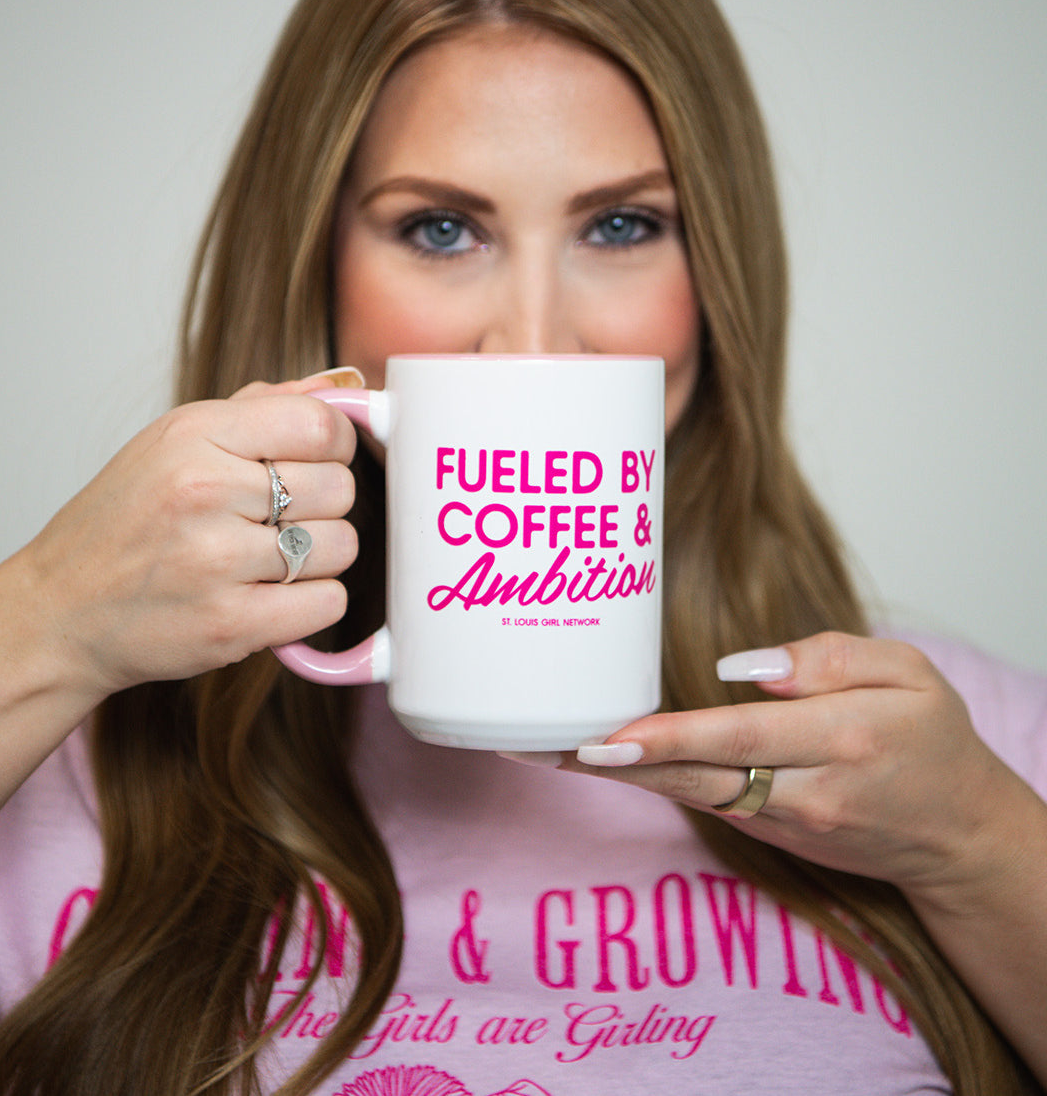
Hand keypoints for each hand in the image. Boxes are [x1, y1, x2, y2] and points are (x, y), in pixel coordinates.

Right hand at [7, 368, 365, 697]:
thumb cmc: (121, 524)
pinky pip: (328, 603)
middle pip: (340, 487)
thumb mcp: (174, 440)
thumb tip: (338, 387)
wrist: (59, 612)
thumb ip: (260, 408)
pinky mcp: (230, 624)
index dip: (336, 443)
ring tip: (268, 559)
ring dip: (318, 558)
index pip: (321, 424)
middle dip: (323, 504)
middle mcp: (206, 491)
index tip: (320, 459)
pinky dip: (311, 604)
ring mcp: (217, 561)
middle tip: (278, 517)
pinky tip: (271, 596)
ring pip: (342, 546)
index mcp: (195, 435)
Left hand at [558, 633, 1024, 898]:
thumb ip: (827, 658)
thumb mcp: (909, 672)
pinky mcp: (769, 836)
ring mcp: (783, 824)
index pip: (741, 737)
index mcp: (845, 738)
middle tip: (537, 747)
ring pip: (687, 796)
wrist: (958, 834)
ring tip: (540, 749)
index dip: (668, 738)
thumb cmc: (932, 738)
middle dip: (612, 765)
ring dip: (614, 775)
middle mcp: (807, 792)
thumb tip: (736, 667)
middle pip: (695, 778)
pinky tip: (596, 758)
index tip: (605, 736)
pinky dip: (646, 781)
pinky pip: (701, 801)